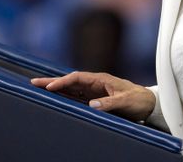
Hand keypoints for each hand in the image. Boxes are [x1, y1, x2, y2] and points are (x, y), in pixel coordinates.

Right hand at [30, 71, 155, 121]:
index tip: (50, 87)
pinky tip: (54, 99)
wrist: (148, 103)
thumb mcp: (126, 102)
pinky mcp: (95, 99)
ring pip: (71, 88)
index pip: (77, 78)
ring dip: (55, 88)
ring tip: (38, 88)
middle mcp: (95, 83)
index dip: (63, 82)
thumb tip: (91, 105)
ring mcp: (94, 91)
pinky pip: (76, 97)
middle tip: (33, 82)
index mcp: (101, 79)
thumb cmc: (138, 100)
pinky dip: (64, 96)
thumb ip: (110, 103)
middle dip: (52, 81)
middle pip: (70, 80)